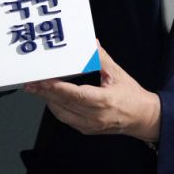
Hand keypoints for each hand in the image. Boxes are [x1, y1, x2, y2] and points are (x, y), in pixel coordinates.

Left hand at [24, 45, 160, 143]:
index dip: (56, 88)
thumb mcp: (118, 74)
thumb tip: (91, 44)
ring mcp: (90, 125)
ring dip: (48, 101)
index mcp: (104, 101)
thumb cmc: (132, 96)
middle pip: (63, 104)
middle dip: (45, 93)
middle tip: (31, 83)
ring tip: (37, 89)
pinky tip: (51, 98)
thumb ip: (102, 59)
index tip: (43, 81)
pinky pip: (67, 119)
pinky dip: (57, 108)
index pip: (74, 95)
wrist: (142, 118)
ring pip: (62, 114)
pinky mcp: (87, 129)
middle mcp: (95, 116)